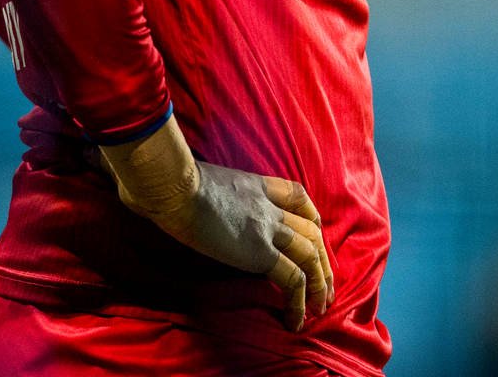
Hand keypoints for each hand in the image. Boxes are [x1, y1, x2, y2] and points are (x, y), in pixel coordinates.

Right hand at [99, 119, 333, 330]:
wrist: (174, 187)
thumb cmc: (173, 181)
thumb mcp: (202, 179)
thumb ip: (206, 189)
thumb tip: (181, 197)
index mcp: (258, 185)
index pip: (299, 197)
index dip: (311, 219)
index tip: (313, 235)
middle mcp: (269, 206)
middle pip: (312, 231)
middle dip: (323, 261)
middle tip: (325, 286)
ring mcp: (268, 227)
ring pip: (310, 256)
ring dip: (319, 284)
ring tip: (320, 307)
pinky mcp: (260, 252)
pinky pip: (292, 279)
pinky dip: (299, 301)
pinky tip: (295, 318)